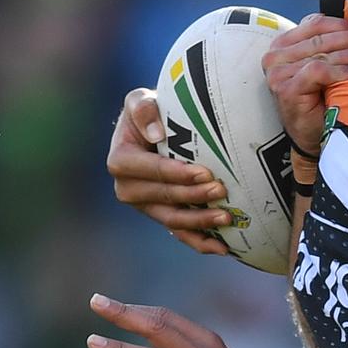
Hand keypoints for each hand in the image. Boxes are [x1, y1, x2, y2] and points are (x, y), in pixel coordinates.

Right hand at [108, 88, 231, 254]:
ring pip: (172, 219)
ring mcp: (145, 206)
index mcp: (121, 161)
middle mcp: (128, 188)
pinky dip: (200, 241)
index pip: (150, 170)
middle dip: (193, 197)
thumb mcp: (140, 100)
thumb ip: (143, 109)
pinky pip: (180, 233)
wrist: (156, 129)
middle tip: (222, 190)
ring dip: (200, 222)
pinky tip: (223, 248)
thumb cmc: (150, 112)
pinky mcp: (161, 215)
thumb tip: (156, 131)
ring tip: (227, 218)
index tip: (204, 173)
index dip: (176, 174)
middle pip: (163, 197)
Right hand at [262, 13, 347, 155]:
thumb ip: (326, 43)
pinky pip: (318, 70)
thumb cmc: (318, 98)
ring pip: (320, 54)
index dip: (341, 25)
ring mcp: (277, 72)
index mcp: (282, 44)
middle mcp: (274, 56)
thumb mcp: (321, 65)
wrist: (310, 134)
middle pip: (319, 38)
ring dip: (347, 55)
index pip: (314, 24)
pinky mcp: (285, 88)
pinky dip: (339, 71)